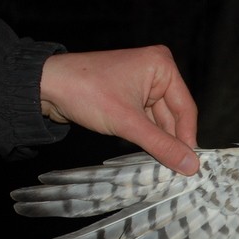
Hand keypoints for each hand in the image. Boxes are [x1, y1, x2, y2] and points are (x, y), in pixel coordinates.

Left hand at [40, 46, 198, 174]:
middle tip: (178, 172)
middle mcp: (156, 73)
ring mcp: (143, 86)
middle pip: (174, 117)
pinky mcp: (130, 98)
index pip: (185, 109)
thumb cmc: (86, 91)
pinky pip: (147, 122)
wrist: (46, 86)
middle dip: (172, 143)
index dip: (187, 139)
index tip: (192, 165)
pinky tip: (151, 156)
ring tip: (164, 168)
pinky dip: (148, 138)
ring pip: (160, 122)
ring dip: (160, 143)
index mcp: (162, 67)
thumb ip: (161, 145)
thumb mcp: (128, 123)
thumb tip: (190, 166)